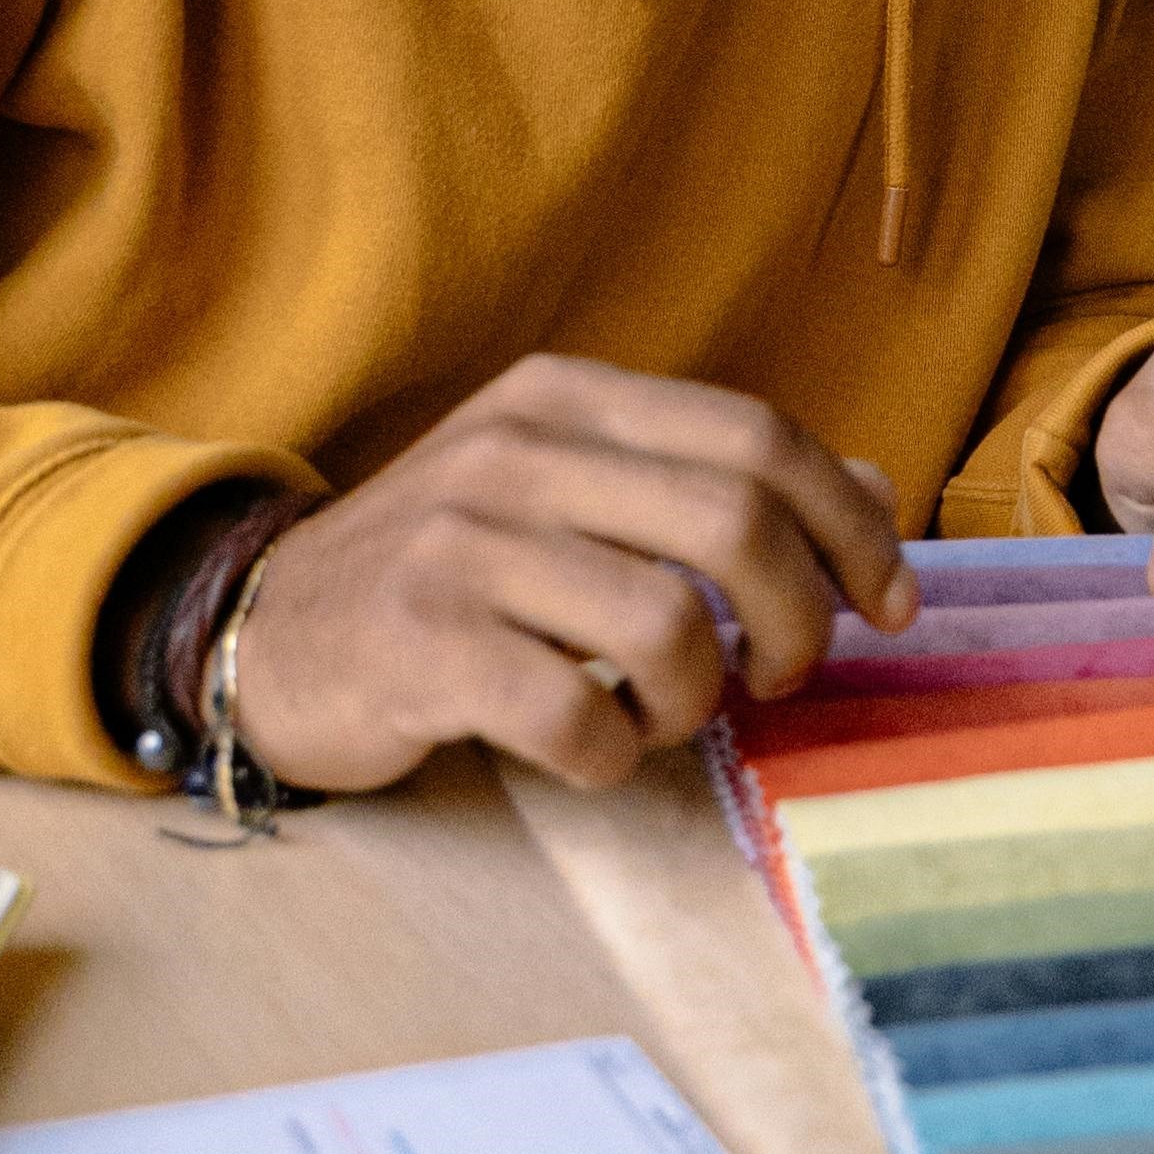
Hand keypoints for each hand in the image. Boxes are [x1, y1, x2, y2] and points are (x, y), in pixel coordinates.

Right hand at [233, 357, 912, 792]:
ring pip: (667, 625)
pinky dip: (613, 754)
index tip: (890, 603)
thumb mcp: (578, 496)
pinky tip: (592, 750)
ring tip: (662, 716)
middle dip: (800, 620)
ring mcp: (459, 545)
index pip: (760, 436)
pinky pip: (575, 714)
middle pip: (736, 521)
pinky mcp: (418, 645)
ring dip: (696, 699)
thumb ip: (713, 487)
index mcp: (567, 399)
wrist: (263, 631)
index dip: (852, 523)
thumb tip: (878, 491)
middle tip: (781, 678)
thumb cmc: (454, 574)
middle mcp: (515, 452)